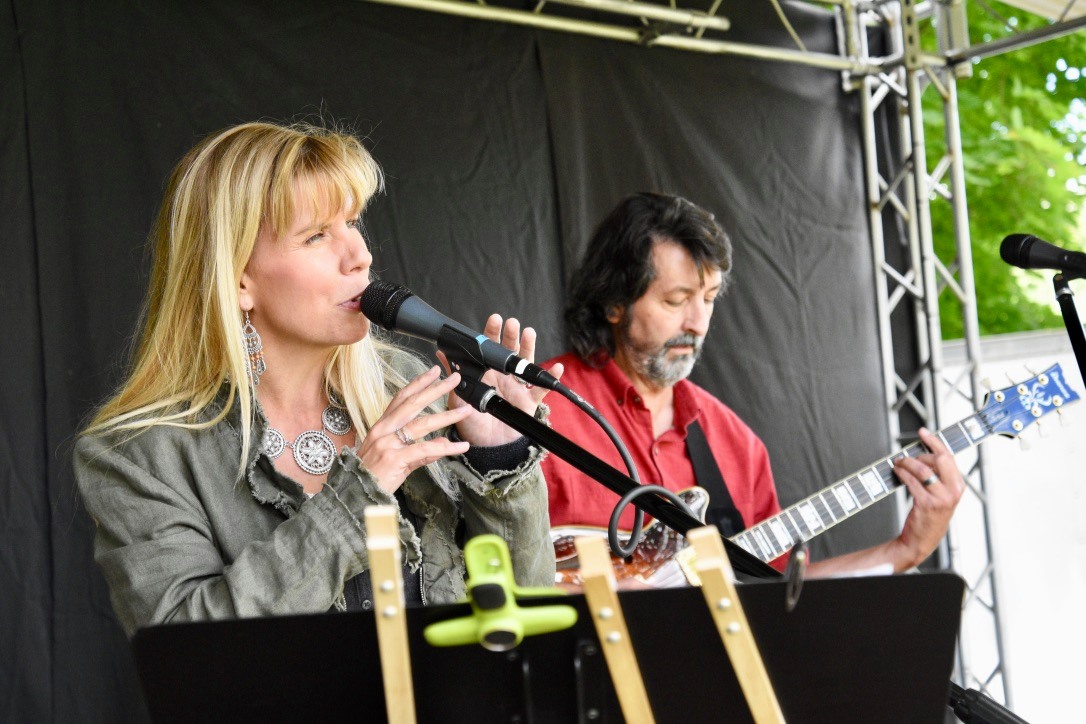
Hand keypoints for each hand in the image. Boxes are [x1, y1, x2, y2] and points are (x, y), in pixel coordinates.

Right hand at [357, 366, 472, 492]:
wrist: (355, 496)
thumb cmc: (373, 478)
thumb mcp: (396, 460)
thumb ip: (420, 451)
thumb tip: (440, 443)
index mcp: (381, 427)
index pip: (401, 398)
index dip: (418, 384)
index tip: (434, 372)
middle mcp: (383, 431)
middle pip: (413, 404)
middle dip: (435, 389)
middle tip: (454, 379)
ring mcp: (387, 444)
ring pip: (422, 424)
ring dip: (447, 416)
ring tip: (466, 411)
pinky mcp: (395, 459)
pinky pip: (425, 450)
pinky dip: (446, 448)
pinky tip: (461, 446)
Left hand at [441, 314, 563, 446]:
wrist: (486, 447)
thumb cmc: (471, 423)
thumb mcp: (458, 400)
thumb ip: (453, 378)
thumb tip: (440, 354)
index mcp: (485, 373)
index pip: (488, 349)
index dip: (492, 334)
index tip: (494, 320)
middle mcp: (502, 376)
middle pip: (509, 351)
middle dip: (511, 336)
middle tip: (511, 324)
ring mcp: (517, 387)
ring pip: (526, 363)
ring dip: (529, 347)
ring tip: (529, 333)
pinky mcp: (529, 401)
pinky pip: (541, 388)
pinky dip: (550, 378)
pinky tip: (556, 367)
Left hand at [891, 427, 965, 568]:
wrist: (921, 541)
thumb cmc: (929, 516)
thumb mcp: (941, 495)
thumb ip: (938, 476)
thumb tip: (923, 453)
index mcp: (958, 485)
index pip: (949, 456)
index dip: (935, 441)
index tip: (923, 431)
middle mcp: (953, 491)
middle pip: (940, 459)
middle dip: (921, 453)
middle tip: (907, 455)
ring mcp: (941, 498)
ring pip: (923, 469)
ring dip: (907, 462)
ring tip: (898, 463)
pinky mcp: (927, 503)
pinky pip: (912, 481)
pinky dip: (902, 473)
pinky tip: (896, 471)